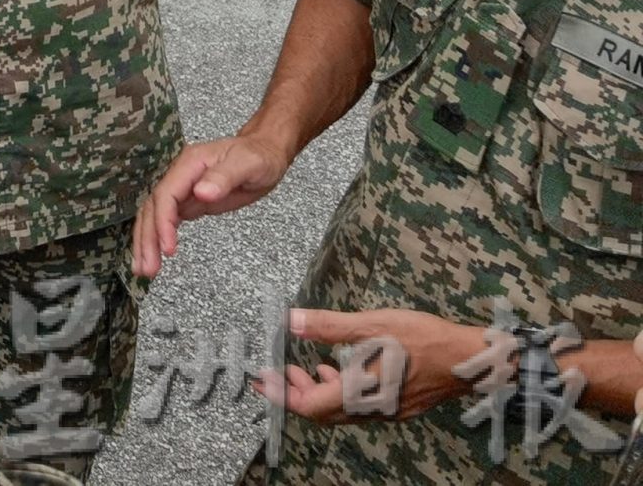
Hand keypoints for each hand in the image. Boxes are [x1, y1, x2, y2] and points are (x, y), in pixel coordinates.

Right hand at [132, 132, 291, 277]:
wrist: (264, 152)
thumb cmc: (258, 156)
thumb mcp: (248, 164)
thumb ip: (224, 177)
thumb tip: (201, 193)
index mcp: (189, 164)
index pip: (166, 195)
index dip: (163, 222)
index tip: (168, 247)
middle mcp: (180, 176)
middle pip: (153, 208)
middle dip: (147, 238)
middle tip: (147, 268)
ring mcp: (182, 190)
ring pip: (154, 216)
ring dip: (146, 242)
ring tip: (144, 270)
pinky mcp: (188, 202)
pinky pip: (166, 220)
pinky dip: (157, 238)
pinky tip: (154, 255)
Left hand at [256, 307, 480, 422]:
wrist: (473, 361)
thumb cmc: (426, 340)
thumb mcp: (375, 324)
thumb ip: (330, 326)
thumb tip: (291, 321)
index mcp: (362, 392)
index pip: (308, 405)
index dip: (281, 394)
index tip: (261, 380)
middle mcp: (373, 409)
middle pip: (321, 413)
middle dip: (294, 394)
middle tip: (276, 374)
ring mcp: (388, 411)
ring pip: (341, 412)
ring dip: (317, 393)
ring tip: (304, 370)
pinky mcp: (400, 406)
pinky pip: (359, 408)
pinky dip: (340, 393)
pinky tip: (339, 372)